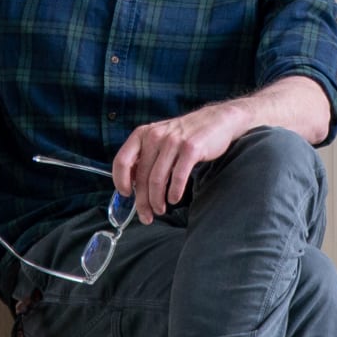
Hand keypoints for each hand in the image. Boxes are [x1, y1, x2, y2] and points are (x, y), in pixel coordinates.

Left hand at [111, 103, 253, 222]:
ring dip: (157, 200)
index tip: (126, 195)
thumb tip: (131, 185)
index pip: (122, 160)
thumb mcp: (159, 138)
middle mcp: (155, 136)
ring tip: (160, 210)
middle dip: (142, 201)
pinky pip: (178, 177)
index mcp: (142, 134)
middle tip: (146, 215)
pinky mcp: (191, 149)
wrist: (216, 121)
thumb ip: (145, 156)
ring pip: (158, 179)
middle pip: (141, 176)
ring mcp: (173, 142)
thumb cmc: (184, 135)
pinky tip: (174, 199)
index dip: (120, 181)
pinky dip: (174, 192)